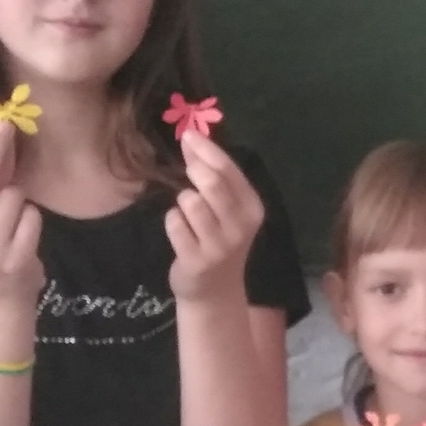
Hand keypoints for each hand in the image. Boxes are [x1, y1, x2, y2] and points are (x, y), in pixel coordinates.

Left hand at [166, 128, 262, 304]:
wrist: (215, 290)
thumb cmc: (218, 239)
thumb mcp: (226, 208)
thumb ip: (213, 175)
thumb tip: (191, 138)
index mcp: (252, 207)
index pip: (229, 169)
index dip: (206, 149)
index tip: (187, 135)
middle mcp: (241, 226)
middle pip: (212, 183)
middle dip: (195, 170)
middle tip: (187, 172)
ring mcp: (220, 245)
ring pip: (190, 202)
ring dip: (182, 202)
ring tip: (188, 213)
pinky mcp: (197, 260)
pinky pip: (174, 224)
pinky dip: (173, 222)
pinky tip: (181, 232)